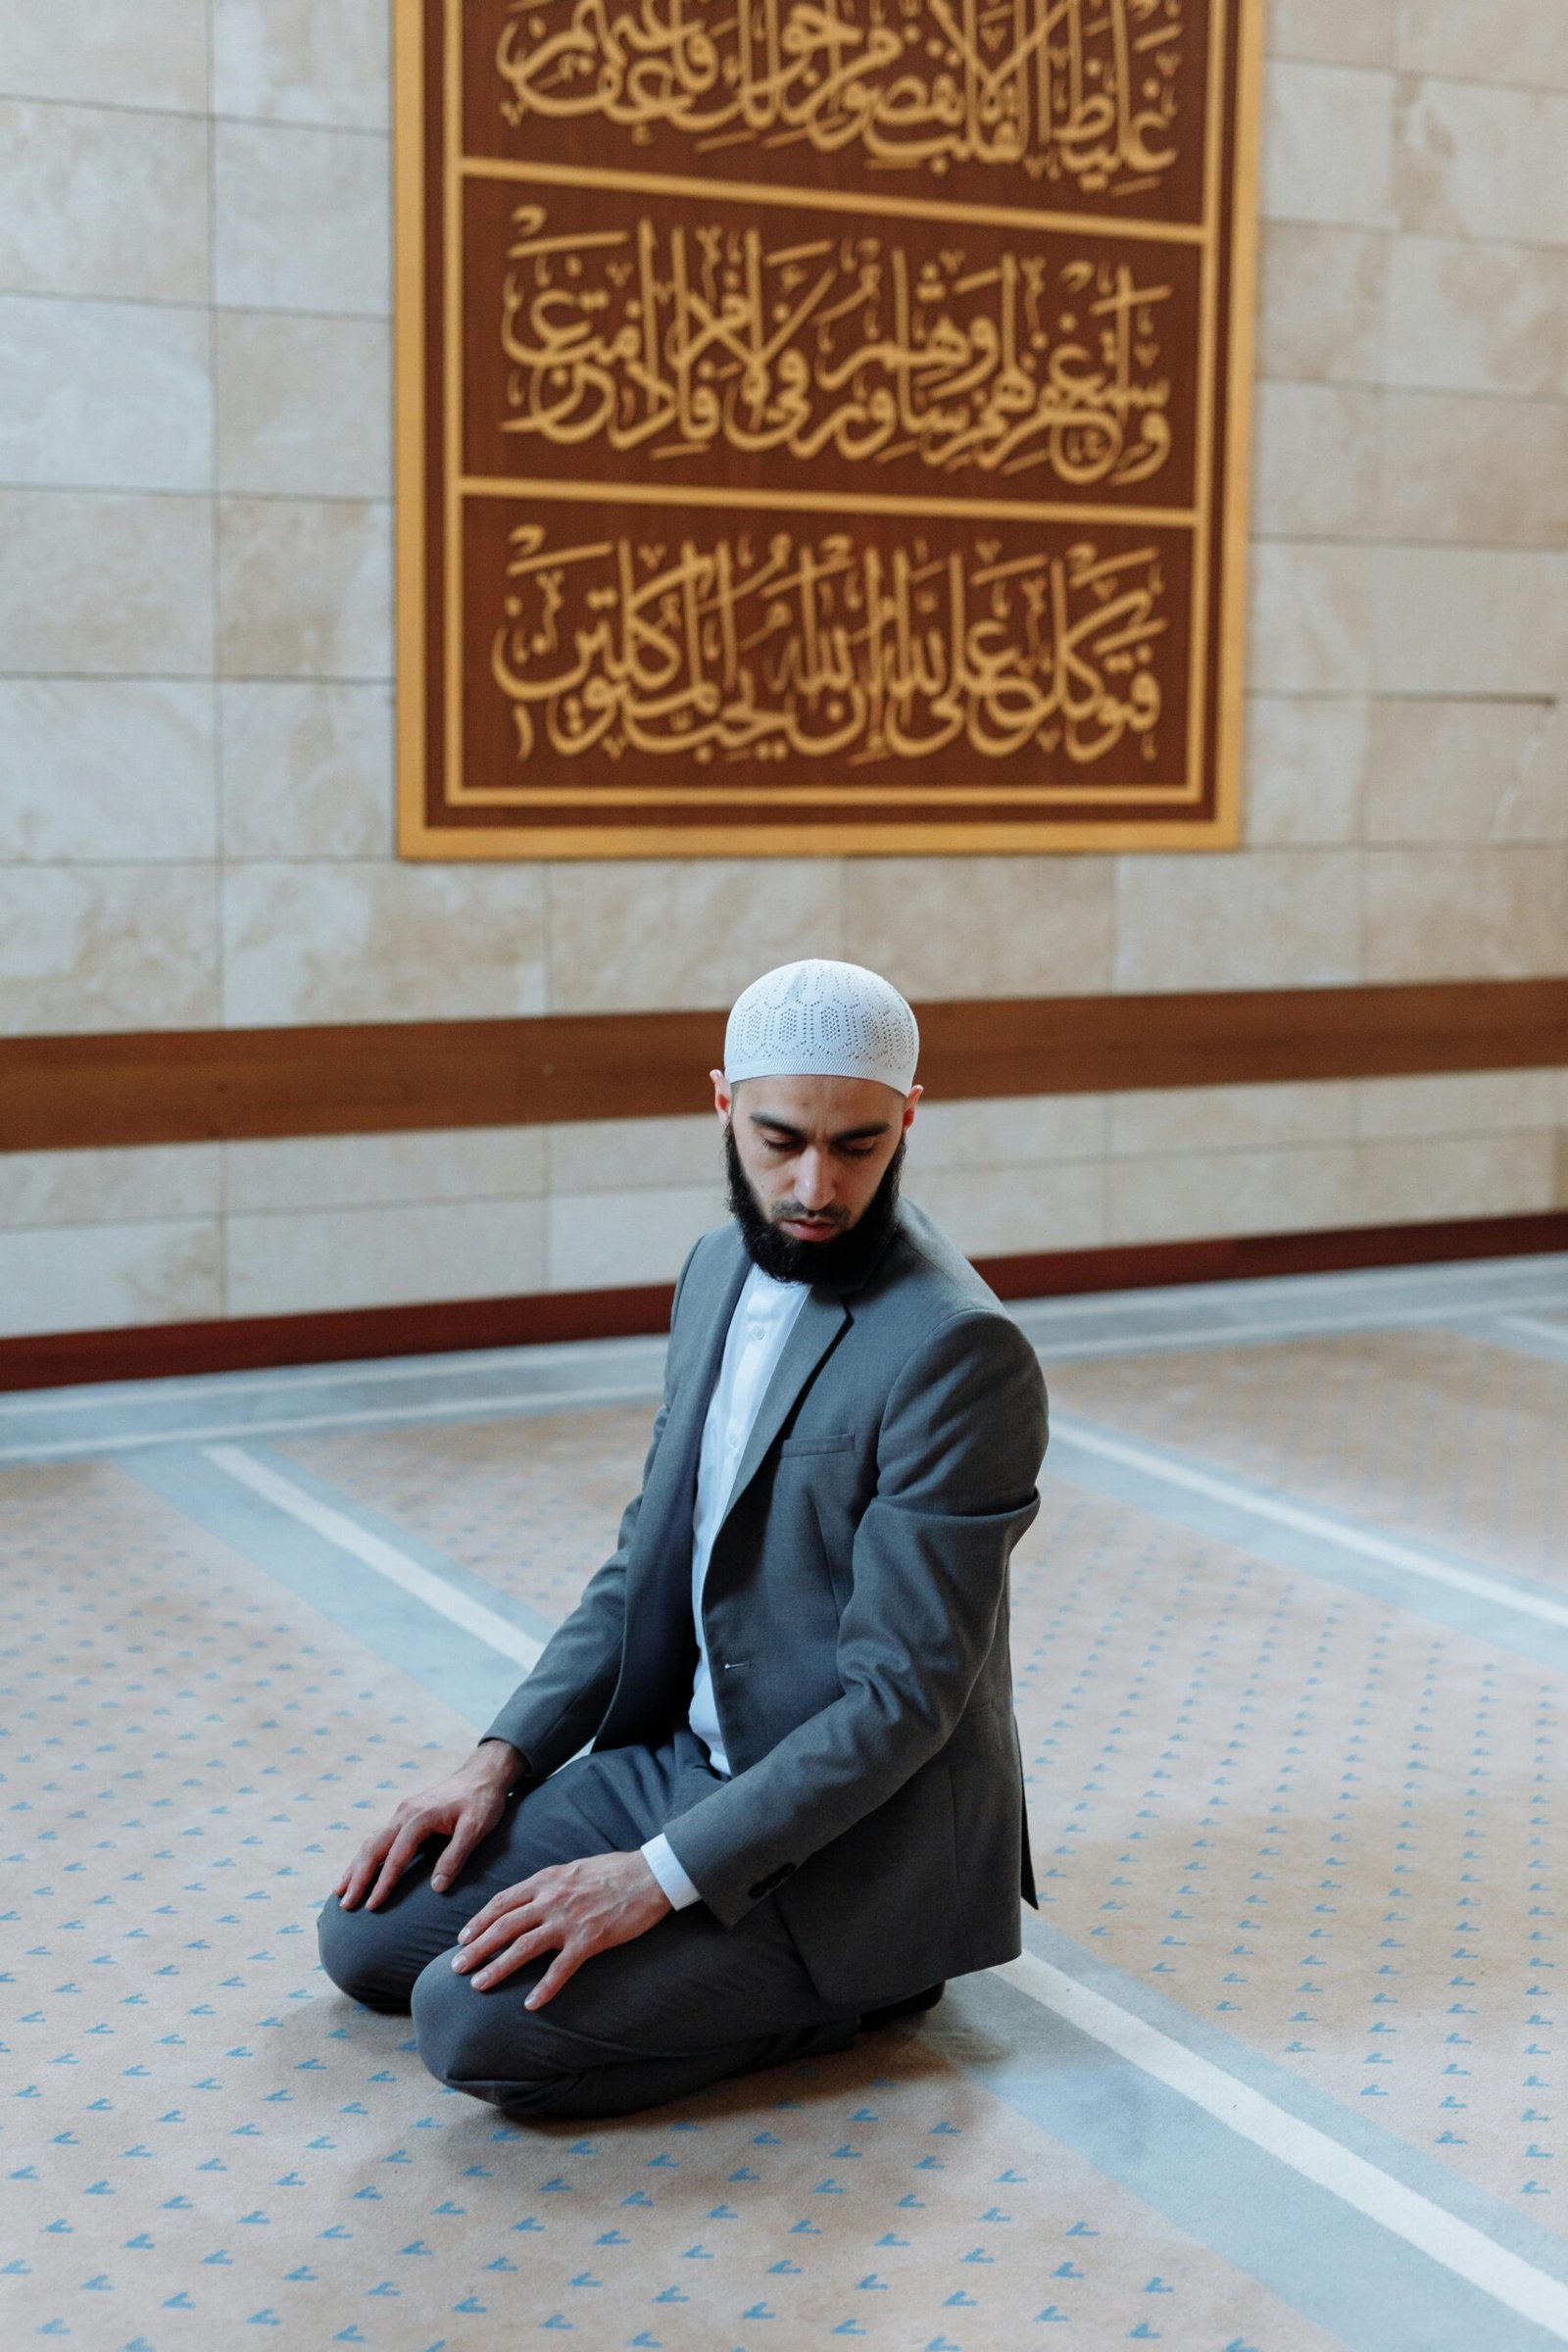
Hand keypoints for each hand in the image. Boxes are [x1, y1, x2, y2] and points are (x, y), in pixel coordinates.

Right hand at [333, 1744, 520, 1910]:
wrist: (483, 1773)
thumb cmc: (482, 1801)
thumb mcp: (476, 1828)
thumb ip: (456, 1856)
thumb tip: (437, 1887)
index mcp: (419, 1817)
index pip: (396, 1856)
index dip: (383, 1883)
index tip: (371, 1907)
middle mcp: (404, 1813)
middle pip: (373, 1848)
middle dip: (357, 1877)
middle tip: (345, 1906)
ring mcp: (402, 1812)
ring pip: (371, 1841)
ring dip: (355, 1867)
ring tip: (340, 1892)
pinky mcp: (405, 1814)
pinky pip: (378, 1836)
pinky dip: (365, 1855)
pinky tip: (358, 1869)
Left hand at [451, 1850, 670, 2007]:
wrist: (650, 1874)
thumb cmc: (615, 1870)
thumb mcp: (574, 1868)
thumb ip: (550, 1883)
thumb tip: (531, 1897)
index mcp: (547, 1880)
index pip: (502, 1902)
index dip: (479, 1921)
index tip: (463, 1937)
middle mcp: (551, 1899)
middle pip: (504, 1926)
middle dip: (476, 1947)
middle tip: (457, 1967)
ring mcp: (569, 1920)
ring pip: (523, 1947)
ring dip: (497, 1968)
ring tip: (479, 1985)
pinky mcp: (589, 1939)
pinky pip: (561, 1968)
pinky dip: (544, 1988)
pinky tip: (530, 2004)